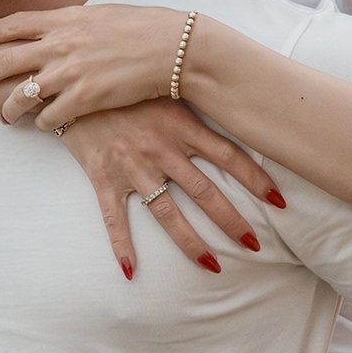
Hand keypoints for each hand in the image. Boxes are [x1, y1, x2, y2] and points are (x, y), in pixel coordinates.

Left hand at [0, 5, 191, 128]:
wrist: (174, 48)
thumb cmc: (147, 29)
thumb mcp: (104, 15)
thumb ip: (76, 23)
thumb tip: (62, 27)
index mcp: (66, 19)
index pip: (14, 25)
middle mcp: (61, 44)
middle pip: (5, 60)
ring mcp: (71, 72)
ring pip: (23, 93)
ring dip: (9, 108)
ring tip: (5, 116)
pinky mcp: (85, 98)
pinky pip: (50, 116)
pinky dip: (43, 122)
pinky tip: (44, 125)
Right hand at [56, 97, 284, 275]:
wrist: (72, 81)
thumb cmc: (124, 80)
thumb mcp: (164, 84)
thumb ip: (194, 101)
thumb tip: (234, 106)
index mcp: (179, 125)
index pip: (228, 155)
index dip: (256, 179)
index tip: (279, 201)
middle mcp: (160, 149)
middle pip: (204, 192)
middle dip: (232, 221)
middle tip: (254, 245)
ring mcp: (131, 167)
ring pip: (167, 213)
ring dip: (191, 243)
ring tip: (213, 266)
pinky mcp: (103, 178)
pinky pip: (114, 219)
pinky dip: (122, 247)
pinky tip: (131, 271)